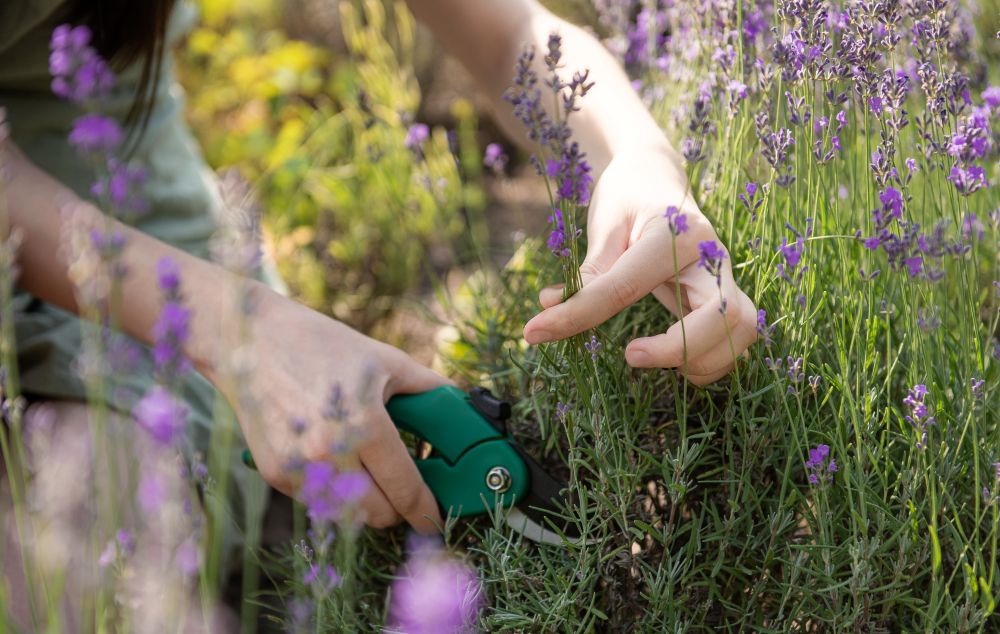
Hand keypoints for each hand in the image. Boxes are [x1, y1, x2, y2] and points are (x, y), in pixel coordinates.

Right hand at [209, 285, 449, 531]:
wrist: (249, 341)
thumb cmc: (323, 344)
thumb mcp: (387, 360)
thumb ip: (430, 389)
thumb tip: (463, 409)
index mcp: (365, 424)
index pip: (405, 488)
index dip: (426, 509)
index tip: (435, 517)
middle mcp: (330, 453)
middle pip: (379, 514)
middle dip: (397, 507)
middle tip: (403, 487)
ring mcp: (299, 468)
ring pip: (348, 516)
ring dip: (365, 503)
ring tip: (368, 470)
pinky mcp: (276, 474)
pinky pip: (318, 501)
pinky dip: (333, 491)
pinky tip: (336, 460)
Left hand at [523, 146, 757, 384]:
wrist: (657, 174)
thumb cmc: (628, 193)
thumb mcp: (604, 222)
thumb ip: (588, 269)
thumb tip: (549, 309)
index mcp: (675, 231)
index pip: (627, 285)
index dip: (580, 314)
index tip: (537, 331)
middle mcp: (711, 256)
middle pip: (724, 316)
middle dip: (679, 347)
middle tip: (630, 355)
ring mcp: (724, 277)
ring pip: (741, 332)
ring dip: (704, 359)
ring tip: (655, 358)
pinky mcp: (724, 294)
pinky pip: (737, 339)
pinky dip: (711, 360)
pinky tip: (675, 360)